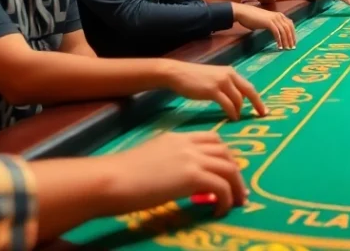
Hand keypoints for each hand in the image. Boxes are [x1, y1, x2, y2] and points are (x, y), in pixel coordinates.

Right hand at [110, 132, 245, 216]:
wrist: (111, 180)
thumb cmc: (120, 175)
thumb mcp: (150, 159)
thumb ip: (168, 162)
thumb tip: (177, 179)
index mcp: (177, 138)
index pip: (212, 140)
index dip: (224, 157)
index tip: (227, 173)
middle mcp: (189, 144)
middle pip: (226, 153)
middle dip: (236, 172)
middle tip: (238, 191)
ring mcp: (192, 159)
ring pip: (229, 168)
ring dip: (237, 188)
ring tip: (236, 204)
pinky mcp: (192, 176)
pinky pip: (222, 187)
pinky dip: (226, 200)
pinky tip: (218, 212)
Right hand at [161, 60, 265, 120]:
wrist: (178, 73)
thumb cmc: (194, 78)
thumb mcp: (215, 78)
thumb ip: (226, 85)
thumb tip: (237, 99)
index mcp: (231, 72)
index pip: (249, 86)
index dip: (257, 98)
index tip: (263, 109)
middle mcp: (229, 75)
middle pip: (249, 91)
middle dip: (257, 104)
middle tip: (262, 115)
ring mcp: (221, 82)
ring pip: (238, 99)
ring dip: (240, 110)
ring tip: (238, 118)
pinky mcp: (213, 91)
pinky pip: (227, 104)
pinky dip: (232, 112)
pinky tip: (232, 118)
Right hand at [232, 4, 297, 48]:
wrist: (244, 13)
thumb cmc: (253, 17)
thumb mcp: (266, 20)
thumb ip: (273, 24)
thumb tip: (277, 33)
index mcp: (279, 15)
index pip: (290, 25)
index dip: (293, 34)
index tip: (293, 42)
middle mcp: (279, 16)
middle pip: (289, 28)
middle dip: (291, 39)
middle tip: (292, 48)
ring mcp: (274, 19)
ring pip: (284, 31)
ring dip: (286, 41)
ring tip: (286, 49)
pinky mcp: (268, 22)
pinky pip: (277, 32)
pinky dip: (279, 40)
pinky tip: (279, 46)